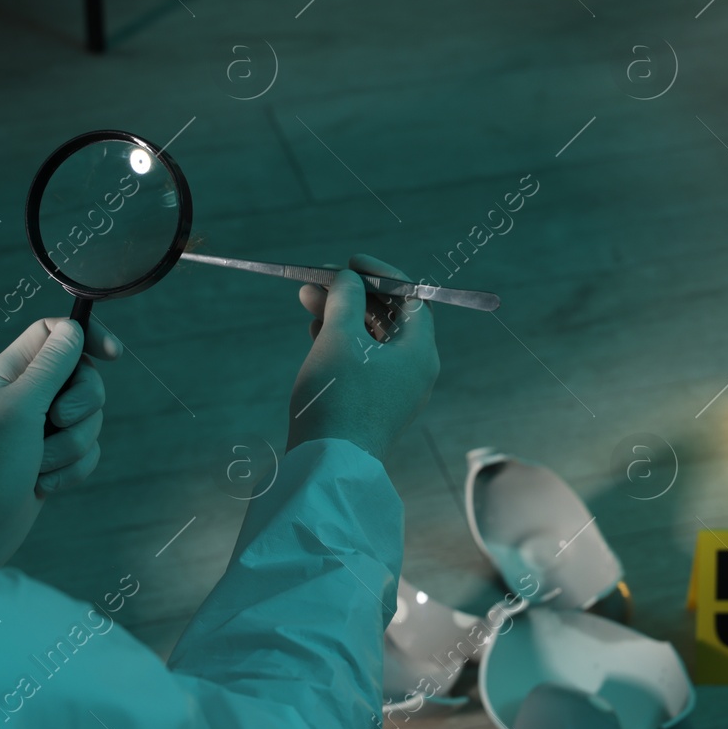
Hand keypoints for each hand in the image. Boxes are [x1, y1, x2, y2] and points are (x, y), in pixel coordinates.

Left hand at [0, 316, 120, 565]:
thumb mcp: (20, 406)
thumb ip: (51, 365)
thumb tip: (73, 329)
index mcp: (11, 373)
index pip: (55, 334)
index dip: (86, 337)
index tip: (112, 354)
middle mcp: (27, 397)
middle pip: (83, 378)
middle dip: (82, 404)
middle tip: (57, 421)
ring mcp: (40, 432)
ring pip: (88, 420)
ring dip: (71, 446)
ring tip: (39, 465)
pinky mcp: (52, 462)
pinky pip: (86, 453)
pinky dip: (72, 470)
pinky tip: (43, 485)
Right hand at [287, 254, 439, 460]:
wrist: (327, 466)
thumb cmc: (338, 398)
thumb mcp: (340, 337)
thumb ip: (346, 299)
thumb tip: (348, 279)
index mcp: (420, 352)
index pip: (411, 298)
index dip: (381, 274)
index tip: (351, 262)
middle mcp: (415, 371)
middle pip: (389, 317)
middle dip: (353, 294)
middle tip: (317, 279)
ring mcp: (395, 392)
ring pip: (372, 340)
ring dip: (342, 316)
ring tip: (307, 300)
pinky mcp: (373, 407)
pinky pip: (363, 363)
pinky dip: (341, 343)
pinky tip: (314, 332)